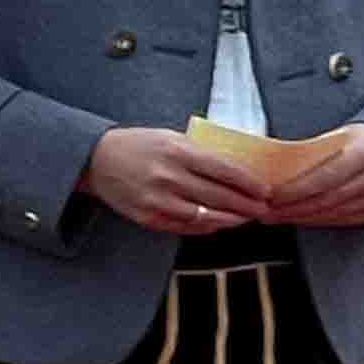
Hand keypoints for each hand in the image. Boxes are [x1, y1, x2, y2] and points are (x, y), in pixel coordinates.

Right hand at [82, 124, 275, 240]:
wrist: (97, 160)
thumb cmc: (140, 145)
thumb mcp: (172, 138)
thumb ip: (201, 153)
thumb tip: (238, 169)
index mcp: (178, 151)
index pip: (225, 170)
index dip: (250, 183)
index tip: (266, 190)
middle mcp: (169, 176)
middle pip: (219, 196)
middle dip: (246, 205)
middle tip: (263, 209)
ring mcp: (158, 199)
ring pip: (205, 216)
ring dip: (230, 219)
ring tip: (245, 218)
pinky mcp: (148, 217)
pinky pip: (185, 226)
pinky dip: (206, 226)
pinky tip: (218, 223)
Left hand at [268, 124, 363, 227]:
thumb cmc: (359, 141)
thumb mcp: (340, 136)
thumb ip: (315, 153)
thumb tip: (274, 170)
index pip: (326, 177)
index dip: (296, 190)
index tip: (271, 196)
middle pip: (328, 199)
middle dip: (294, 208)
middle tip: (268, 213)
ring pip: (335, 213)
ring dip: (303, 218)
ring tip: (278, 217)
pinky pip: (345, 220)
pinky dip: (320, 221)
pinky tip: (301, 219)